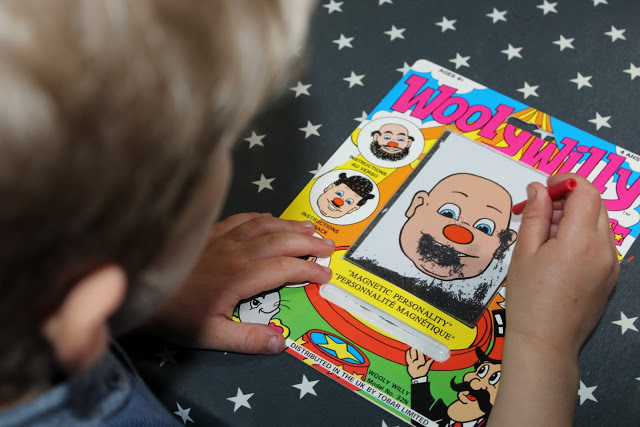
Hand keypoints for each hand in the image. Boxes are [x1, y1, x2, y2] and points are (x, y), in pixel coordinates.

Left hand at [149, 213, 334, 353]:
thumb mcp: (210, 336)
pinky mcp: (209, 232)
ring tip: (311, 228)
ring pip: (264, 225)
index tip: (327, 276)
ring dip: (290, 226)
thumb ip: (247, 339)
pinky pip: (242, 218)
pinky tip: (270, 217)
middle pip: (281, 240)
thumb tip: (282, 342)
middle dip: (309, 243)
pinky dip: (261, 217)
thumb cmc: (174, 314)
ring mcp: (222, 238)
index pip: (286, 268)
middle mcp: (236, 251)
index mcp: (241, 276)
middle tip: (329, 246)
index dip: (310, 270)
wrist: (137, 284)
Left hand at [405, 348, 433, 378]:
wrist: (418, 378)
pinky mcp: (408, 364)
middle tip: (415, 344)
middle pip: (414, 354)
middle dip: (414, 348)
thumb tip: (433, 358)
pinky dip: (407, 354)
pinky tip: (408, 350)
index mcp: (421, 362)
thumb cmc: (423, 372)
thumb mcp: (426, 367)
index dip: (419, 349)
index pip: (420, 354)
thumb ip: (429, 362)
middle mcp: (415, 362)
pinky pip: (407, 358)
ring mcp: (411, 363)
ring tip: (412, 346)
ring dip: (411, 350)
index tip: (419, 345)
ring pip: (411, 355)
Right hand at [506, 173, 618, 355]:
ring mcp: (611, 264)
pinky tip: (557, 250)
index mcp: (580, 241)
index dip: (565, 181)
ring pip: (599, 223)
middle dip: (569, 197)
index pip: (585, 192)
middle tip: (540, 209)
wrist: (546, 341)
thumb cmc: (528, 298)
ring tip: (545, 233)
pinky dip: (582, 235)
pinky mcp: (610, 276)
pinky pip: (600, 243)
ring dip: (575, 216)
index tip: (544, 186)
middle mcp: (603, 249)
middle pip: (596, 204)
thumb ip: (535, 216)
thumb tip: (538, 189)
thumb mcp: (524, 252)